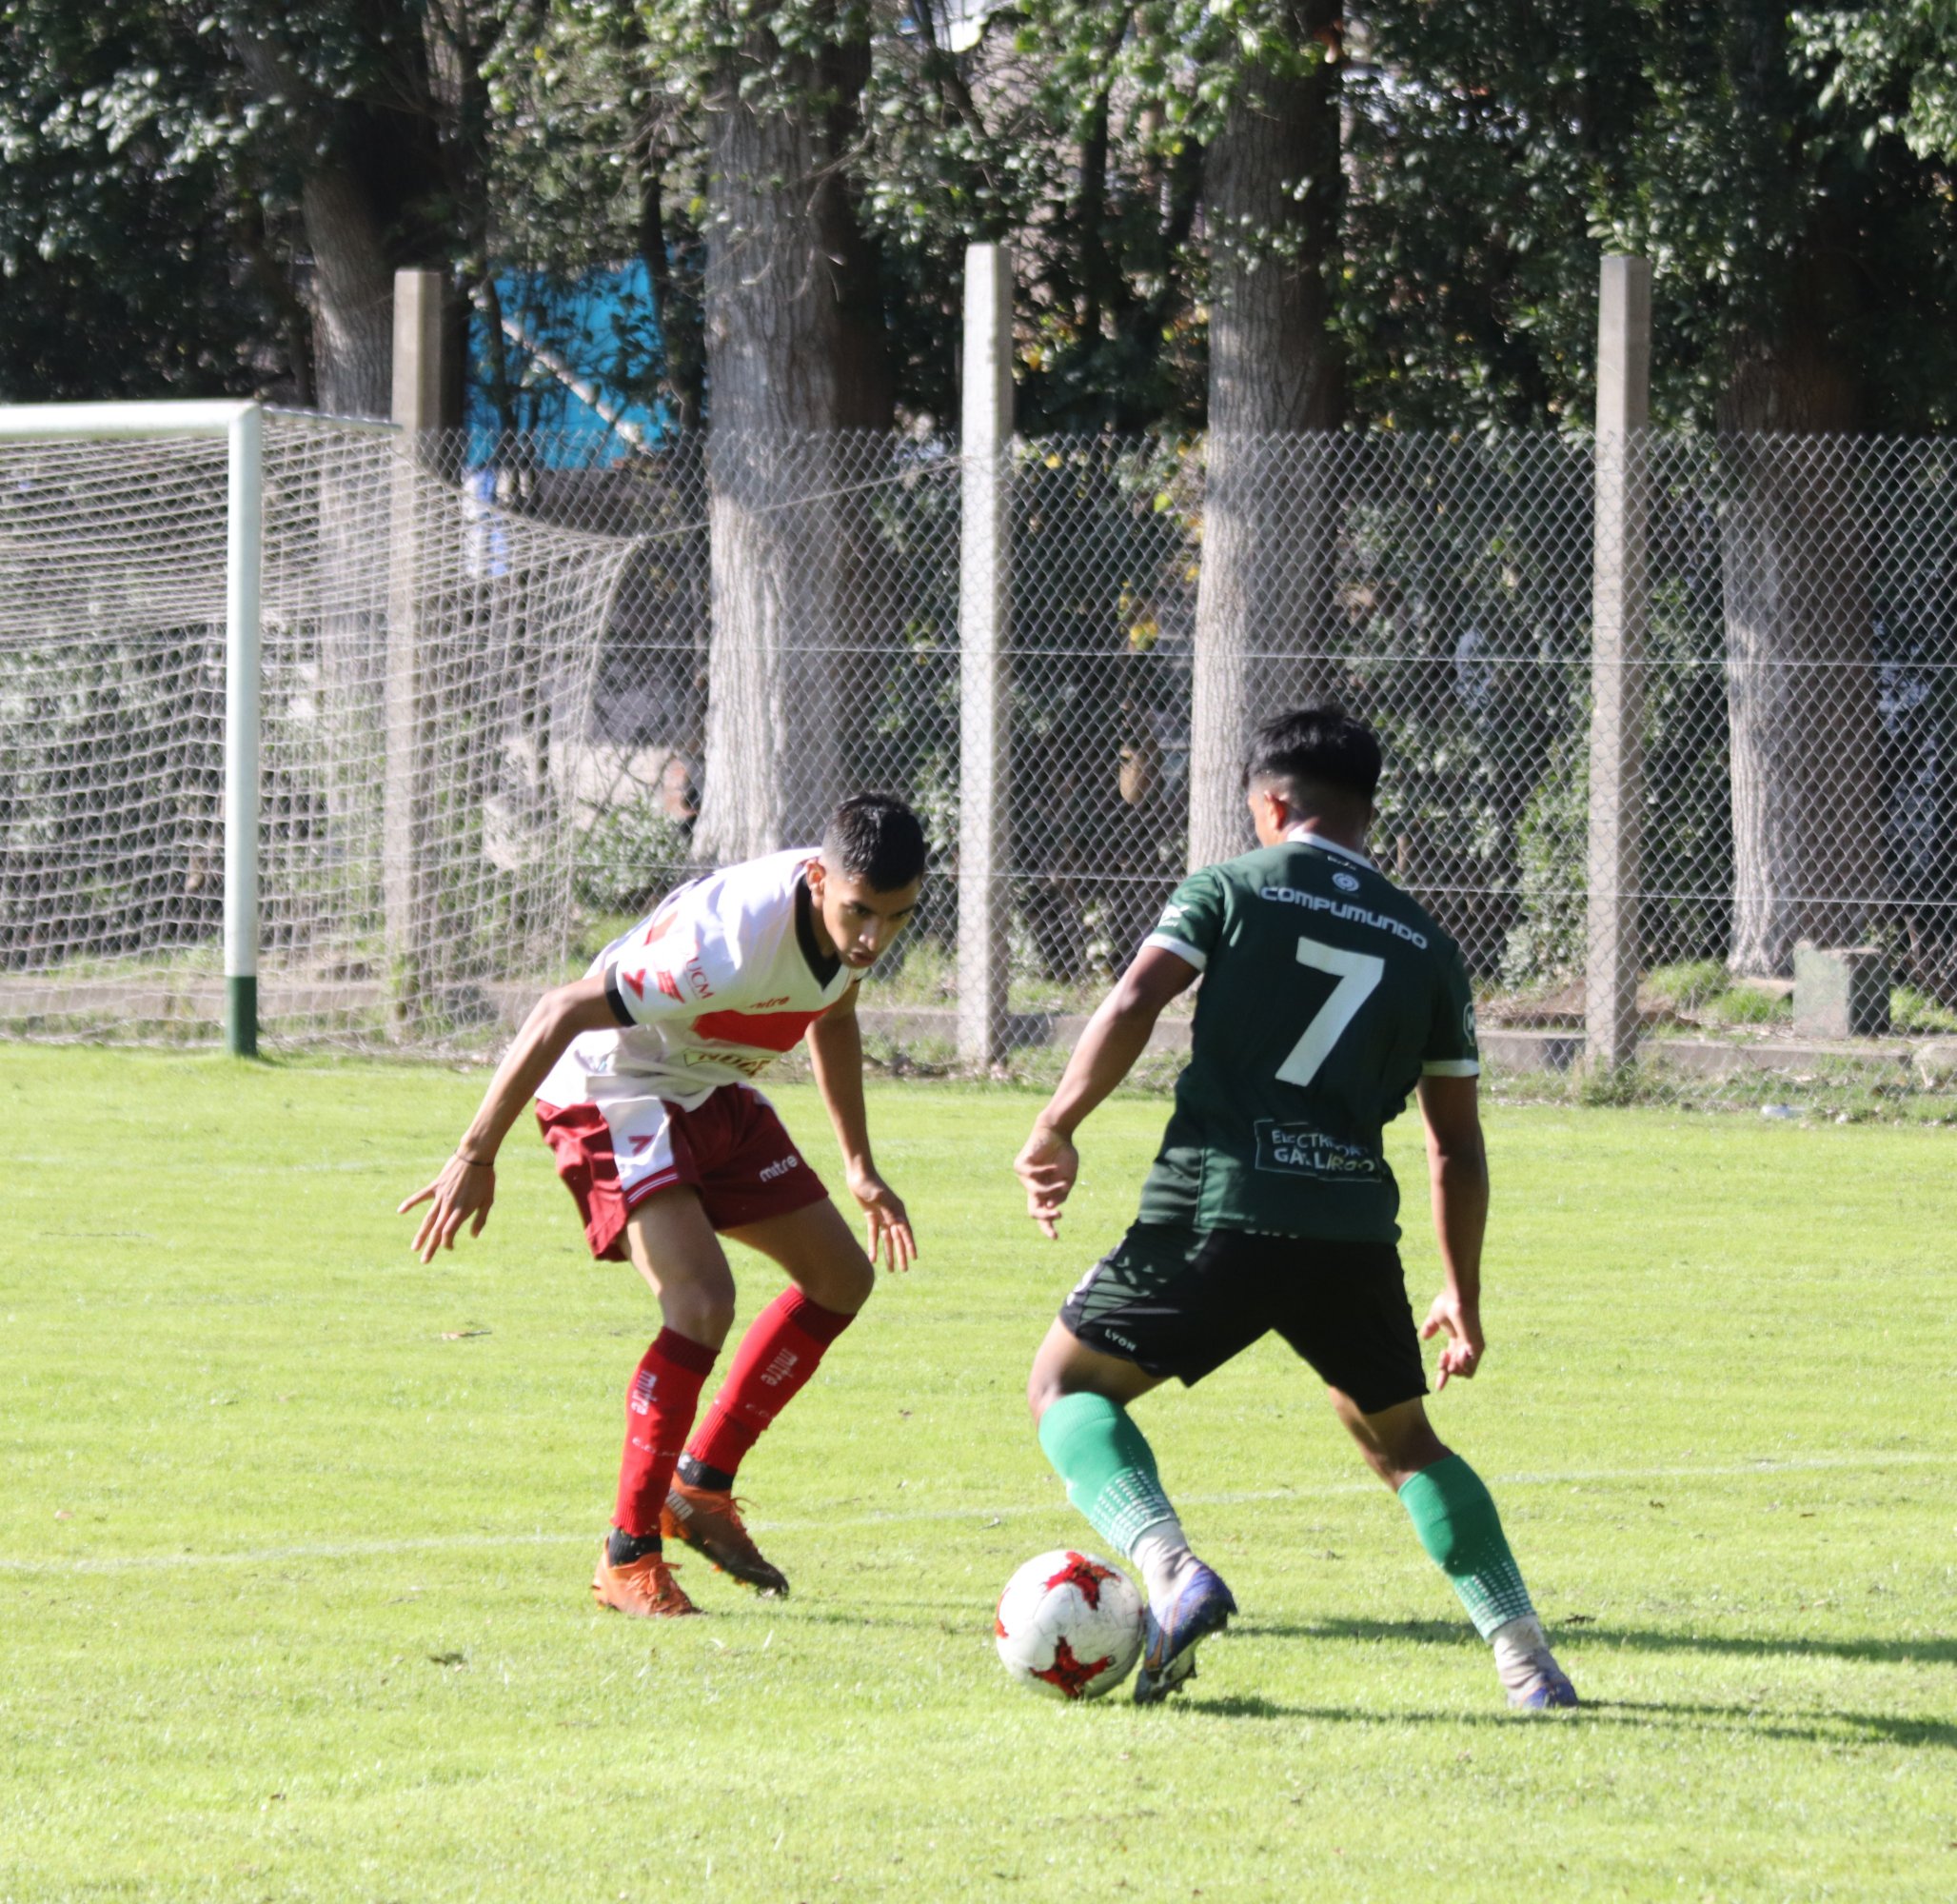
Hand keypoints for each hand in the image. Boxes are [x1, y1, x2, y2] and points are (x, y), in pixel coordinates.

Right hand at [397, 1153, 495, 1263]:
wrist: (476, 1156)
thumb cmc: (485, 1178)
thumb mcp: (488, 1200)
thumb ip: (480, 1219)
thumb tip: (474, 1236)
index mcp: (462, 1210)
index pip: (449, 1232)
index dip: (447, 1243)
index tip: (448, 1248)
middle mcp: (449, 1206)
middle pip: (437, 1230)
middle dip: (431, 1247)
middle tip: (424, 1261)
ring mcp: (440, 1196)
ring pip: (428, 1219)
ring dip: (421, 1234)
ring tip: (414, 1247)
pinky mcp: (435, 1186)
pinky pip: (420, 1196)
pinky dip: (410, 1203)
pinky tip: (400, 1211)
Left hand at [848, 1167, 916, 1272]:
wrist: (859, 1173)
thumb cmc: (869, 1182)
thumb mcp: (877, 1194)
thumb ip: (885, 1205)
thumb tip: (894, 1219)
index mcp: (897, 1210)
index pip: (905, 1231)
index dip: (910, 1245)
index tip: (914, 1257)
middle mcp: (893, 1214)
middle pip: (898, 1239)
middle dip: (901, 1254)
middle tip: (904, 1270)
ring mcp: (883, 1216)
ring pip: (887, 1240)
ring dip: (889, 1254)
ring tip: (891, 1270)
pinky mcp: (872, 1216)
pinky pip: (874, 1234)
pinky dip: (874, 1246)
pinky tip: (873, 1258)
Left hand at [1014, 1121, 1077, 1239]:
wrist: (1058, 1133)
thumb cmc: (1064, 1155)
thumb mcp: (1068, 1178)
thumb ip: (1061, 1193)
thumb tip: (1051, 1207)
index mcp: (1045, 1193)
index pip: (1043, 1215)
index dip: (1047, 1227)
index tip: (1055, 1238)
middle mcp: (1033, 1188)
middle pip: (1033, 1210)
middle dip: (1045, 1215)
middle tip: (1058, 1214)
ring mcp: (1026, 1178)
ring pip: (1036, 1193)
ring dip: (1052, 1190)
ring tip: (1062, 1183)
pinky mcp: (1020, 1166)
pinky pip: (1031, 1176)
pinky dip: (1044, 1173)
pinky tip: (1052, 1166)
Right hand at [1420, 1288, 1483, 1389]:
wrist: (1457, 1298)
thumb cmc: (1447, 1304)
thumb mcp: (1434, 1318)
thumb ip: (1430, 1328)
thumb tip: (1423, 1337)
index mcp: (1456, 1341)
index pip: (1451, 1363)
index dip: (1444, 1376)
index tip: (1438, 1388)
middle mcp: (1465, 1347)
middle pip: (1457, 1370)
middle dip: (1446, 1368)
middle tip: (1443, 1355)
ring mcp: (1472, 1348)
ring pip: (1464, 1373)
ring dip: (1453, 1369)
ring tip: (1449, 1354)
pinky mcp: (1476, 1347)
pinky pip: (1470, 1368)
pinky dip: (1461, 1367)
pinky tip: (1457, 1354)